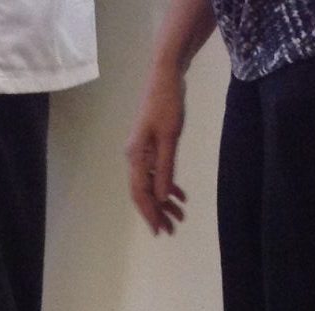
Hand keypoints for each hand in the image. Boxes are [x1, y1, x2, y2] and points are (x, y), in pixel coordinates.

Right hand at [126, 67, 186, 233]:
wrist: (165, 75)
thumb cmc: (167, 103)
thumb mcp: (169, 137)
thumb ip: (165, 168)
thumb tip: (163, 196)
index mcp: (136, 157)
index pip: (141, 193)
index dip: (150, 213)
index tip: (159, 230)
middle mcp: (135, 157)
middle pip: (145, 192)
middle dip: (159, 211)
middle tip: (173, 228)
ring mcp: (141, 151)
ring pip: (152, 183)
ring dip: (165, 200)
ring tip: (180, 214)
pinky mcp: (150, 144)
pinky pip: (156, 171)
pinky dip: (167, 183)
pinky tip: (179, 194)